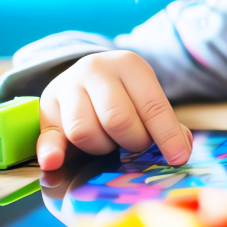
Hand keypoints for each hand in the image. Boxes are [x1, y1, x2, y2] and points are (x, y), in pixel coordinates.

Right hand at [37, 50, 192, 171]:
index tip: (178, 158)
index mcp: (128, 64)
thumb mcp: (146, 96)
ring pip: (84, 131)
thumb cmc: (125, 92)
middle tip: (135, 143)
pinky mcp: (46, 109)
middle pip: (117, 119)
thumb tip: (181, 150)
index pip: (152, 105)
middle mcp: (95, 70)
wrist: (88, 73)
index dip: (166, 135)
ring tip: (109, 139)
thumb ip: (165, 122)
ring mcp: (66, 87)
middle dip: (133, 140)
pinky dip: (51, 151)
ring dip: (102, 147)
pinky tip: (54, 163)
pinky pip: (49, 135)